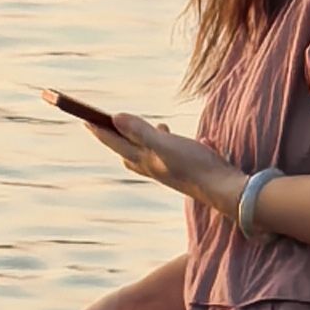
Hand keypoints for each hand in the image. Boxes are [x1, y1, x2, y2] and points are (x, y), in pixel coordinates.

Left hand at [69, 102, 221, 203]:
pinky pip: (172, 154)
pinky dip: (171, 143)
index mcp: (145, 160)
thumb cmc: (195, 166)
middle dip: (117, 136)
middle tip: (108, 123)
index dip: (99, 129)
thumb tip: (114, 118)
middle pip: (127, 151)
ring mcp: (169, 169)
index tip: (84, 118)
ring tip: (153, 126)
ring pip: (149, 154)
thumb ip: (140, 131)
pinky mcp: (185, 170)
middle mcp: (153, 167)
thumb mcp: (165, 144)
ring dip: (144, 139)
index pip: (114, 141)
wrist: (225, 191)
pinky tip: (183, 138)